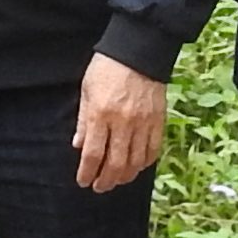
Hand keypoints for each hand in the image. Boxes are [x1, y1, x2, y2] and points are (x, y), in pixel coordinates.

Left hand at [74, 55, 168, 191]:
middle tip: (99, 187)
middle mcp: (123, 122)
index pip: (93, 154)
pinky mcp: (158, 120)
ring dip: (125, 176)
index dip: (87, 173)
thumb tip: (78, 146)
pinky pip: (153, 150)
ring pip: (135, 162)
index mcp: (101, 114)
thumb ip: (83, 121)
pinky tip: (137, 166)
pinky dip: (144, 163)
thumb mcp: (87, 90)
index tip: (83, 181)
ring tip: (116, 180)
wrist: (138, 50)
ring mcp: (143, 123)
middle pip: (115, 164)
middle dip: (105, 181)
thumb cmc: (107, 67)